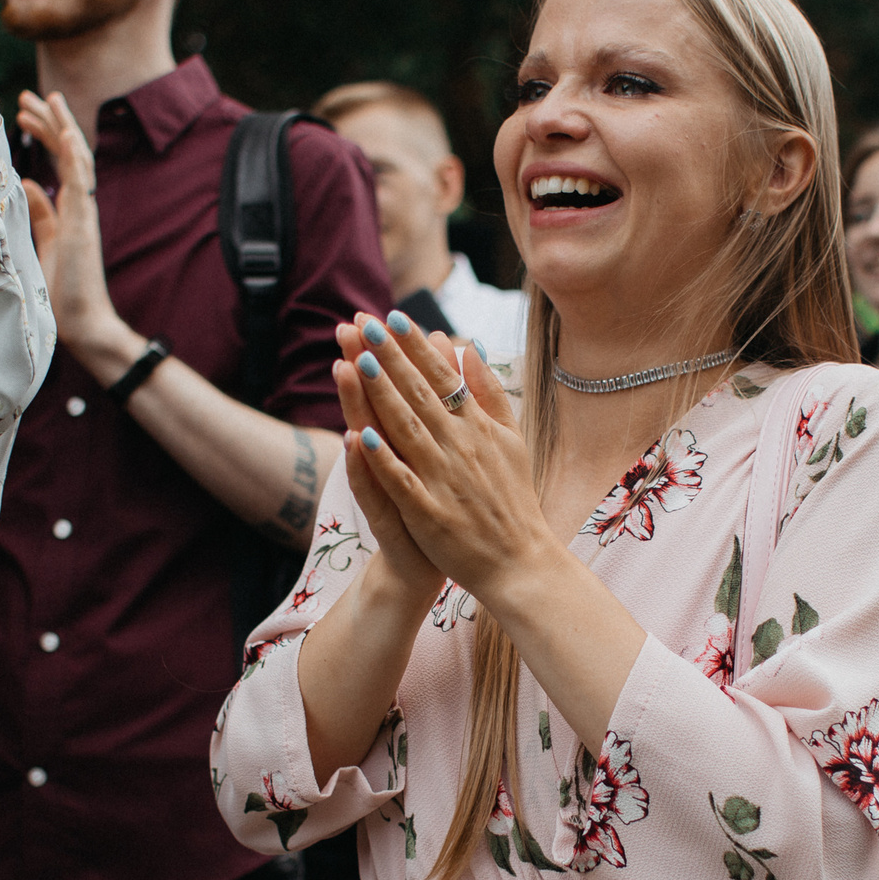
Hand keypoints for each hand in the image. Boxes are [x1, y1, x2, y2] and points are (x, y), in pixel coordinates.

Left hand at [16, 90, 140, 379]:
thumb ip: (39, 214)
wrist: (81, 323)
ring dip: (61, 127)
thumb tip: (28, 184)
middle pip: (68, 152)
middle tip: (29, 97)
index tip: (24, 114)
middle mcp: (79, 206)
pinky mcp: (82, 223)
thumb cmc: (61, 293)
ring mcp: (83, 212)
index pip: (58, 162)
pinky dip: (74, 154)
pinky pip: (81, 180)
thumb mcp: (43, 245)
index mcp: (69, 210)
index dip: (44, 135)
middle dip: (49, 122)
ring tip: (47, 100)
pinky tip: (66, 131)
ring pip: (77, 158)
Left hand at [342, 308, 548, 607]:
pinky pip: (401, 481)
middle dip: (390, 357)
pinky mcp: (429, 514)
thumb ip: (490, 393)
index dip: (416, 347)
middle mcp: (460, 447)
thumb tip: (471, 347)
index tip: (393, 317)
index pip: (443, 377)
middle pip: (420, 394)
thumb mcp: (511, 438)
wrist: (521, 562)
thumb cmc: (513, 499)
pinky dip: (382, 458)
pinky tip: (359, 435)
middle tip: (364, 323)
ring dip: (382, 395)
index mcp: (478, 427)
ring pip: (407, 429)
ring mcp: (443, 479)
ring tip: (358, 362)